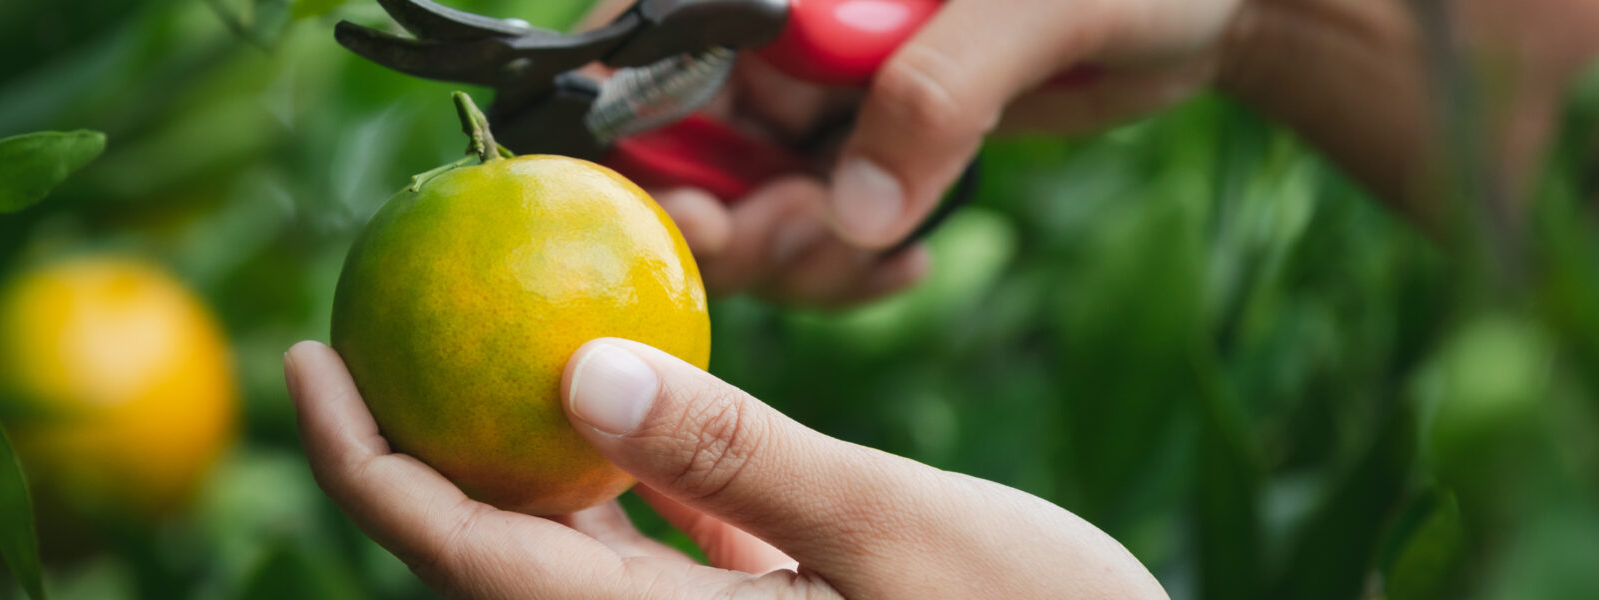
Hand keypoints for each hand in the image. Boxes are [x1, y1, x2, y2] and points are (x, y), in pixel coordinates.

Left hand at [285, 339, 1165, 598]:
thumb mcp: (896, 533)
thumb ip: (734, 456)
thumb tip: (574, 374)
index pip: (464, 556)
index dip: (366, 461)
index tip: (311, 354)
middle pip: (489, 557)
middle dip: (416, 451)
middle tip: (375, 330)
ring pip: (566, 554)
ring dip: (514, 458)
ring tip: (483, 354)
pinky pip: (652, 558)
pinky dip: (626, 485)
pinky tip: (636, 414)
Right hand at [586, 0, 1244, 304]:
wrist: (1207, 3)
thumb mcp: (1039, 9)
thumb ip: (939, 93)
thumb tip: (856, 213)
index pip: (647, 37)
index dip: (636, 129)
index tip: (701, 213)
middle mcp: (779, 17)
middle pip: (673, 134)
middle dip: (729, 218)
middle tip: (815, 241)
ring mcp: (812, 81)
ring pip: (735, 195)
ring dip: (792, 256)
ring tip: (886, 251)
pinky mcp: (855, 137)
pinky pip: (803, 222)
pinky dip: (837, 265)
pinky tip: (905, 264)